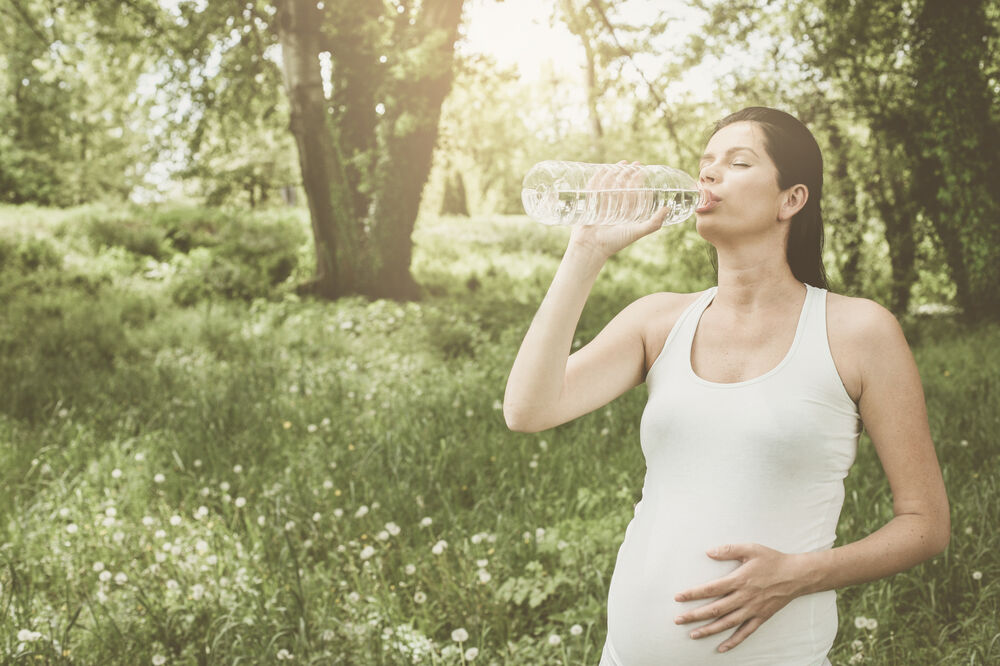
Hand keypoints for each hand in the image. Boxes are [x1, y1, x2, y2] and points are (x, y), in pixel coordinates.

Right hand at [568, 160, 668, 258]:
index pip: (634, 193)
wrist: (591, 248)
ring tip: (622, 163)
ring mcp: (601, 204)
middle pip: (622, 186)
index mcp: (625, 213)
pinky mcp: (589, 203)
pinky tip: (603, 169)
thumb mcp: (637, 232)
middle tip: (635, 163)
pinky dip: (598, 177)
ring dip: (615, 172)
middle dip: (629, 174)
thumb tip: (668, 208)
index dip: (639, 181)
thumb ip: (654, 223)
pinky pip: (593, 187)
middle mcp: (614, 207)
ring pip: (610, 184)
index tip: (642, 170)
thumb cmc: (614, 242)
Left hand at [672, 543, 807, 653]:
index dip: (693, 594)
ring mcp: (753, 610)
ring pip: (727, 624)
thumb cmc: (772, 560)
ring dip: (709, 630)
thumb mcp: (751, 549)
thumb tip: (708, 552)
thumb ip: (729, 550)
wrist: (797, 575)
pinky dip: (733, 642)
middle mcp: (744, 598)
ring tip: (693, 634)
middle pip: (715, 610)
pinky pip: (745, 633)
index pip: (710, 589)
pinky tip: (721, 648)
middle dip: (694, 616)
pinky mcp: (761, 617)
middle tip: (677, 620)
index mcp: (739, 580)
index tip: (678, 598)